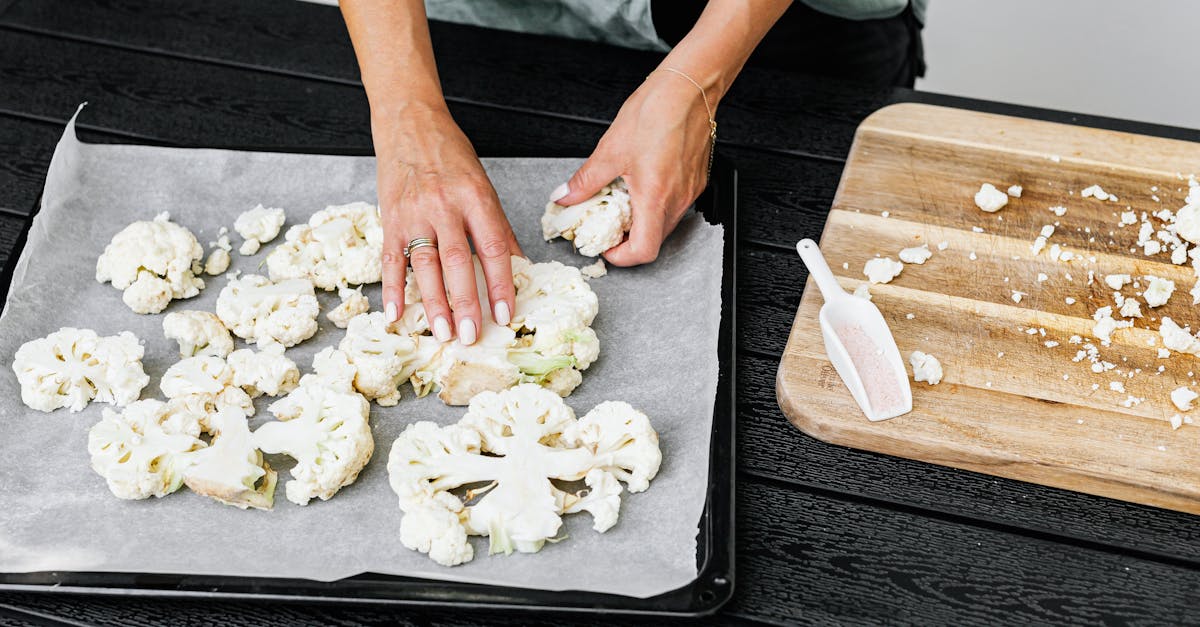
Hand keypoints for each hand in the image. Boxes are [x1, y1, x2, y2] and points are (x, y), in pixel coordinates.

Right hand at [374, 102, 521, 344]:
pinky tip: (396, 313)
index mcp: (475, 198)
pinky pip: (390, 259)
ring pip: (425, 264)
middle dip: (466, 302)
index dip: (501, 284)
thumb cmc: (451, 155)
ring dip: (434, 302)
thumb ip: (498, 228)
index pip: (493, 248)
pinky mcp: (390, 218)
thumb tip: (521, 266)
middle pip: (458, 261)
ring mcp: (414, 213)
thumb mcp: (483, 186)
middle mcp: (444, 206)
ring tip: (442, 333)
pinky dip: (392, 288)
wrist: (409, 122)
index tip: (507, 315)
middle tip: (471, 335)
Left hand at [551, 70, 714, 265]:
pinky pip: (676, 204)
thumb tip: (565, 196)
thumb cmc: (657, 111)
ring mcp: (690, 191)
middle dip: (628, 239)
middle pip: (654, 240)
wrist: (690, 86)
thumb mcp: (611, 149)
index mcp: (655, 197)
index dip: (621, 257)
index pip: (643, 251)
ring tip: (623, 202)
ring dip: (643, 221)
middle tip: (608, 225)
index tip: (606, 247)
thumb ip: (586, 181)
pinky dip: (656, 204)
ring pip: (665, 223)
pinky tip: (641, 184)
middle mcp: (677, 199)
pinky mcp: (697, 180)